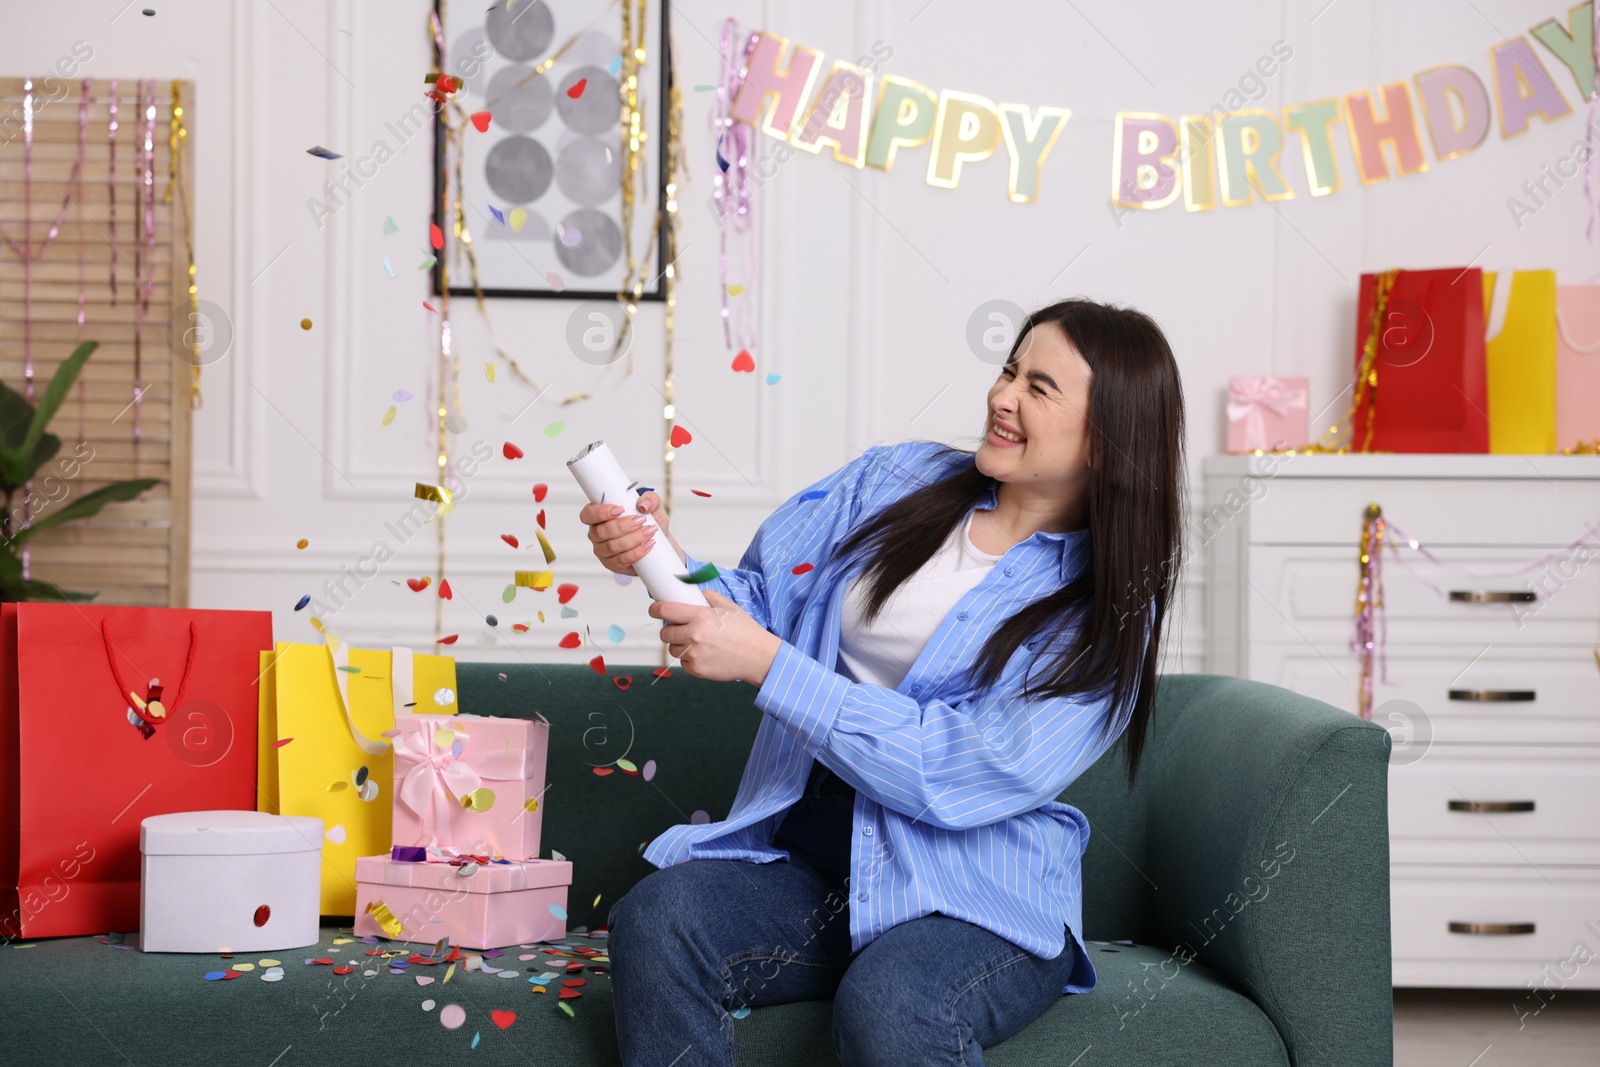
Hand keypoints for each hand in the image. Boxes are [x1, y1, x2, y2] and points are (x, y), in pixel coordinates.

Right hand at [580, 490, 684, 575]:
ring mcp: (603, 551)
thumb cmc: (649, 522)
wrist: (658, 541)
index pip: (588, 514)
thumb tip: (644, 505)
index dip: (600, 512)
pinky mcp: (613, 564)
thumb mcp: (652, 507)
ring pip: (611, 547)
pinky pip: (621, 560)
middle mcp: (597, 534)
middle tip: (641, 521)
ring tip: (648, 532)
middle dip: (623, 526)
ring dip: (632, 539)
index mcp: (598, 516)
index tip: (619, 509)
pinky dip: (636, 552)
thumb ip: (650, 499)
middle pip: (601, 532)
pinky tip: (647, 545)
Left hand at [650, 589, 781, 685]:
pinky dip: (690, 659)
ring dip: (680, 645)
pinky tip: (705, 654)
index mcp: (700, 616)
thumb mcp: (729, 607)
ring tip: (699, 643)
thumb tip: (692, 594)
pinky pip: (683, 662)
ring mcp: (694, 654)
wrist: (758, 657)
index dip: (655, 609)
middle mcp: (694, 635)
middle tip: (683, 629)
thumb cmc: (745, 631)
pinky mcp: (696, 669)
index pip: (665, 610)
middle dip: (670, 629)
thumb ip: (708, 597)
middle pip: (664, 633)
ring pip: (672, 649)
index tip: (654, 610)